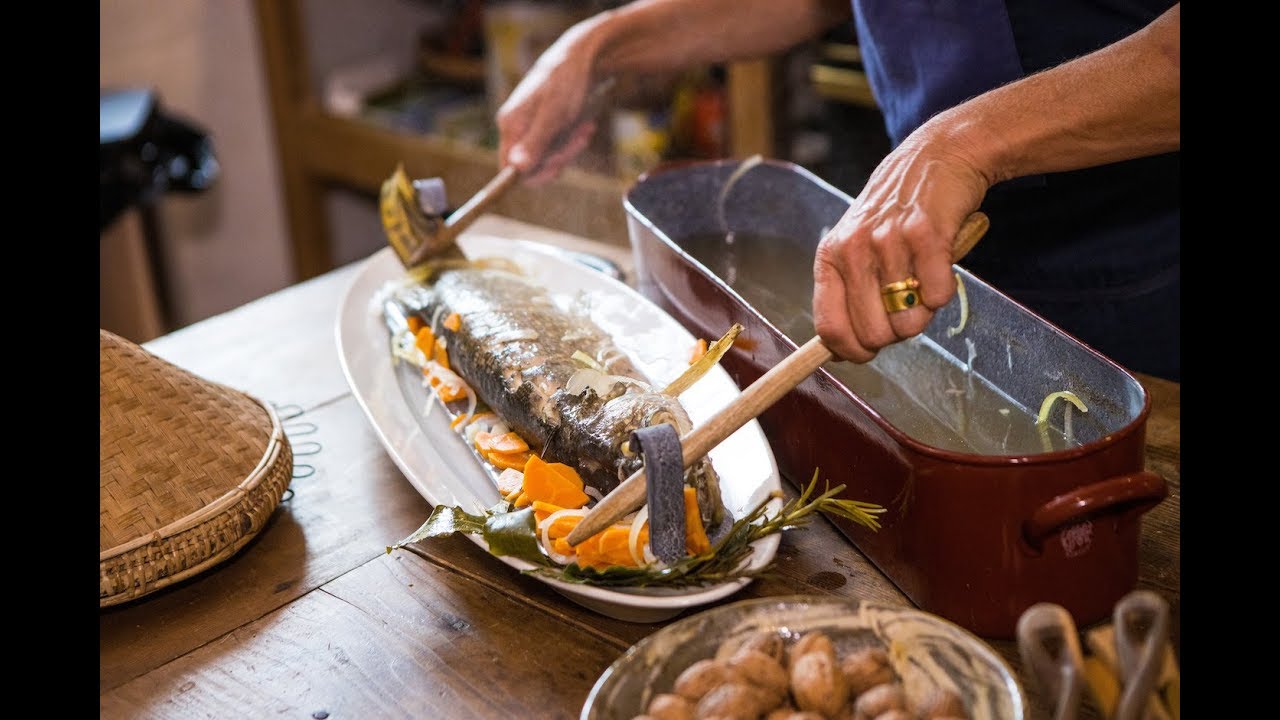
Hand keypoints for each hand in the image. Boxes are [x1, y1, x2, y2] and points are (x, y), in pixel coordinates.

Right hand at [495, 21, 600, 185]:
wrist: (581, 57)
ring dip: (569, 148)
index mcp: (510, 124)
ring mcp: (529, 127)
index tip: (557, 168)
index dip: (531, 174)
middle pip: (530, 165)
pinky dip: (572, 140)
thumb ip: (535, 142)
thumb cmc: (566, 82)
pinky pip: (556, 145)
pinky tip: (586, 126)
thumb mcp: (553, 114)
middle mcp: (515, 128)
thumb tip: (515, 168)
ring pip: (547, 157)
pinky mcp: (544, 125)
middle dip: (558, 158)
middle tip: (579, 141)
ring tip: (585, 129)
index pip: (508, 168)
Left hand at [812, 122, 991, 362]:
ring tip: (923, 278)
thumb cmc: (895, 212)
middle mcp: (854, 250)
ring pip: (909, 322)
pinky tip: (941, 265)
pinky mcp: (927, 236)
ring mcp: (889, 242)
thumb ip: (847, 293)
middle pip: (873, 334)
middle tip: (905, 306)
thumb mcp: (855, 245)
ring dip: (923, 311)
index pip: (829, 329)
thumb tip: (842, 351)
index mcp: (830, 257)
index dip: (852, 351)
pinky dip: (945, 290)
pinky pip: (939, 297)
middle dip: (894, 333)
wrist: (937, 156)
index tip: (867, 352)